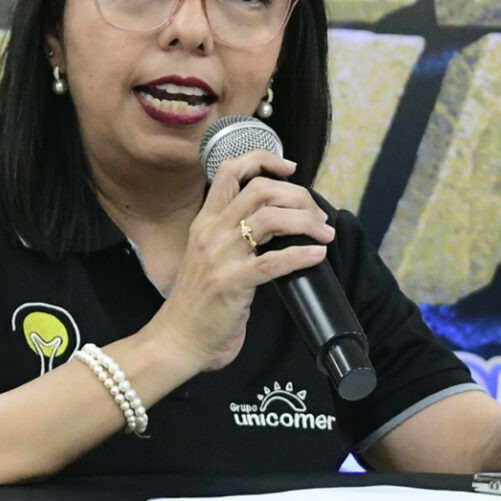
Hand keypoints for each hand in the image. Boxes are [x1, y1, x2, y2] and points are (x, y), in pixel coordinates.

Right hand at [144, 150, 334, 375]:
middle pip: (261, 190)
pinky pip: (273, 262)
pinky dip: (301, 255)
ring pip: (270, 219)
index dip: (263, 160)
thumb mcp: (210, 258)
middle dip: (299, 196)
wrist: (176, 340)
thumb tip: (277, 224)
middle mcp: (211, 233)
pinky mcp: (232, 284)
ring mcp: (220, 257)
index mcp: (205, 223)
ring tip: (324, 234)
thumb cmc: (198, 303)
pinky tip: (317, 256)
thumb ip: (234, 237)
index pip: (230, 171)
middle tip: (318, 215)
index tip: (290, 168)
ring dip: (307, 222)